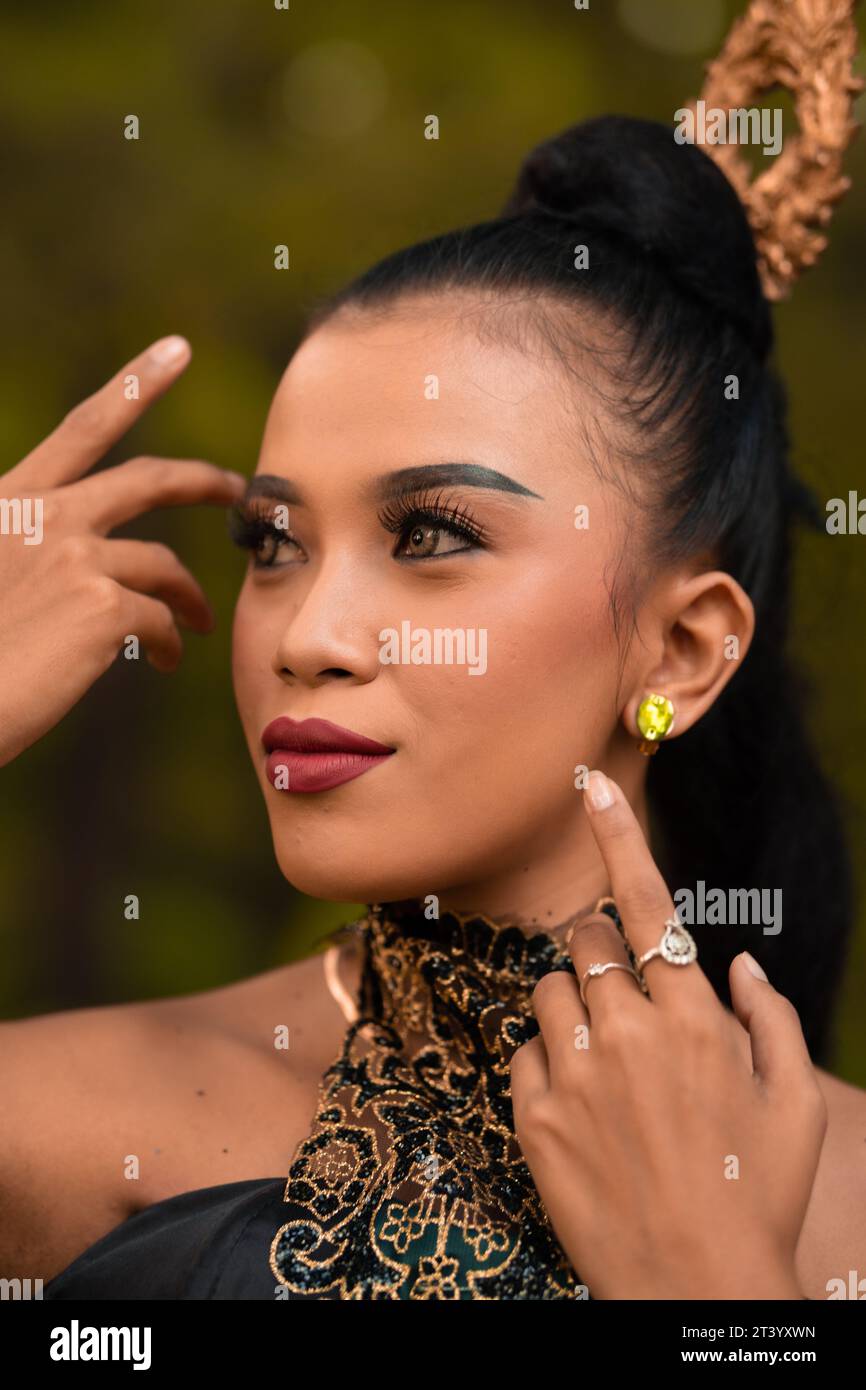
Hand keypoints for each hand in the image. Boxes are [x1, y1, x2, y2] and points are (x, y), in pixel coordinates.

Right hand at [0, 336, 246, 765]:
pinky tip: (165, 660)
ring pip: (163, 565)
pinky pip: (162, 618)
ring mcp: (75, 557)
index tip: (176, 350)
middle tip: (235, 485)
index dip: (133, 385)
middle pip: (147, 480)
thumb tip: (88, 570)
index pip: (80, 430)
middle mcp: (44, 517)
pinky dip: (171, 641)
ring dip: (188, 595)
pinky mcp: (102, 607)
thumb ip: (33, 554)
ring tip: (196, 624)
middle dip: (202, 480)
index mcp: (9, 503)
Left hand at [510, 769, 825, 1299]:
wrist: (697, 1291)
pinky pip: (525, 1052)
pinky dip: (550, 1064)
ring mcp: (574, 1075)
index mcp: (694, 1018)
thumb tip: (735, 960)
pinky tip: (583, 1109)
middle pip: (584, 942)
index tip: (586, 785)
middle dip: (601, 958)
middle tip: (626, 1007)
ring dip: (574, 1009)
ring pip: (549, 991)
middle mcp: (627, 1033)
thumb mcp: (796, 1105)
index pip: (645, 904)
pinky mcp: (534, 1117)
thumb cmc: (760, 1194)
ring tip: (608, 1067)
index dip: (615, 836)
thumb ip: (768, 1018)